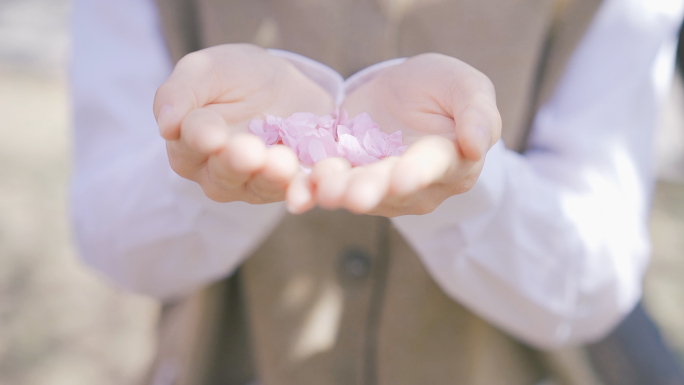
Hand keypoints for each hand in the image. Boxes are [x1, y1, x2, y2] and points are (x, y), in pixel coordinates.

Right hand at [153, 44, 333, 202]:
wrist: (287, 84)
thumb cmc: (235, 76)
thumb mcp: (206, 70)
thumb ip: (181, 92)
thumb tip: (166, 125)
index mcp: (189, 145)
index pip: (189, 145)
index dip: (201, 139)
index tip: (211, 135)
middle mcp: (218, 173)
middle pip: (223, 174)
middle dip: (236, 163)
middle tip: (249, 151)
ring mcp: (254, 184)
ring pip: (259, 186)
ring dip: (271, 176)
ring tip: (282, 162)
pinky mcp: (290, 186)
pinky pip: (296, 192)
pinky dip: (302, 191)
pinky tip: (307, 188)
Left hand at [287, 53, 500, 216]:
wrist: (396, 96)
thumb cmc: (439, 88)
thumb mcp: (464, 86)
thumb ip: (477, 111)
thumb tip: (478, 145)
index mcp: (452, 163)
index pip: (435, 168)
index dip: (417, 173)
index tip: (400, 178)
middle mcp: (418, 187)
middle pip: (392, 189)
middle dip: (371, 191)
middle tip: (352, 196)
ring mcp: (381, 191)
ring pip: (359, 193)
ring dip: (339, 192)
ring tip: (321, 190)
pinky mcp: (348, 183)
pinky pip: (330, 188)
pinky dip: (313, 191)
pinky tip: (298, 193)